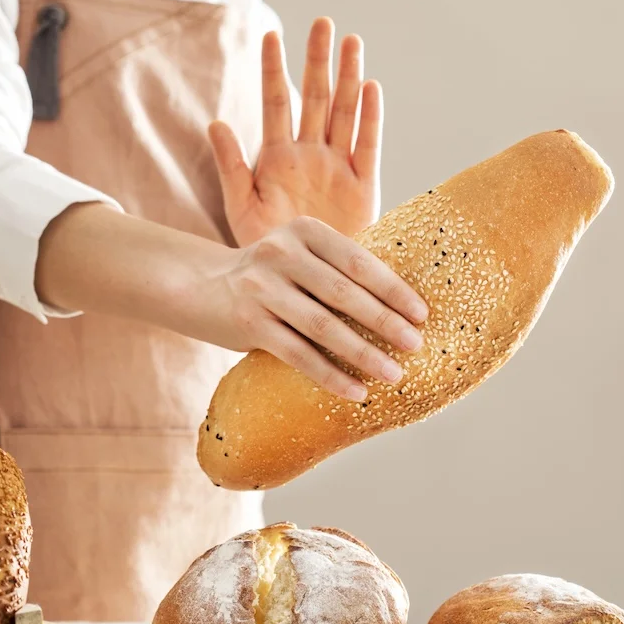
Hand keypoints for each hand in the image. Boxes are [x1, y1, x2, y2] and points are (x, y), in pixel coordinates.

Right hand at [191, 216, 426, 400]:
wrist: (201, 286)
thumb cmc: (270, 275)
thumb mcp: (300, 254)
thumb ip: (338, 269)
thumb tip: (403, 307)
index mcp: (303, 231)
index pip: (357, 261)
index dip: (393, 288)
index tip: (421, 314)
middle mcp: (280, 254)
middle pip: (344, 293)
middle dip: (385, 322)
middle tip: (416, 345)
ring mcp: (261, 288)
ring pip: (322, 327)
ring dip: (363, 353)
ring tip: (394, 374)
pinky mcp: (248, 323)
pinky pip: (297, 354)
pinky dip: (330, 375)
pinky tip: (356, 391)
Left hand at [209, 17, 381, 246]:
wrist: (305, 287)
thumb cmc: (268, 251)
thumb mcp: (242, 209)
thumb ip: (231, 167)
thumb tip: (215, 121)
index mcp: (277, 158)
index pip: (275, 103)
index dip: (274, 69)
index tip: (271, 33)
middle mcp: (310, 155)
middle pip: (315, 98)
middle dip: (318, 61)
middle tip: (322, 22)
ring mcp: (338, 167)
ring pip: (344, 112)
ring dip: (348, 78)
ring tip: (351, 41)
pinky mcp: (364, 186)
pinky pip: (368, 145)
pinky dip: (370, 117)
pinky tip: (370, 87)